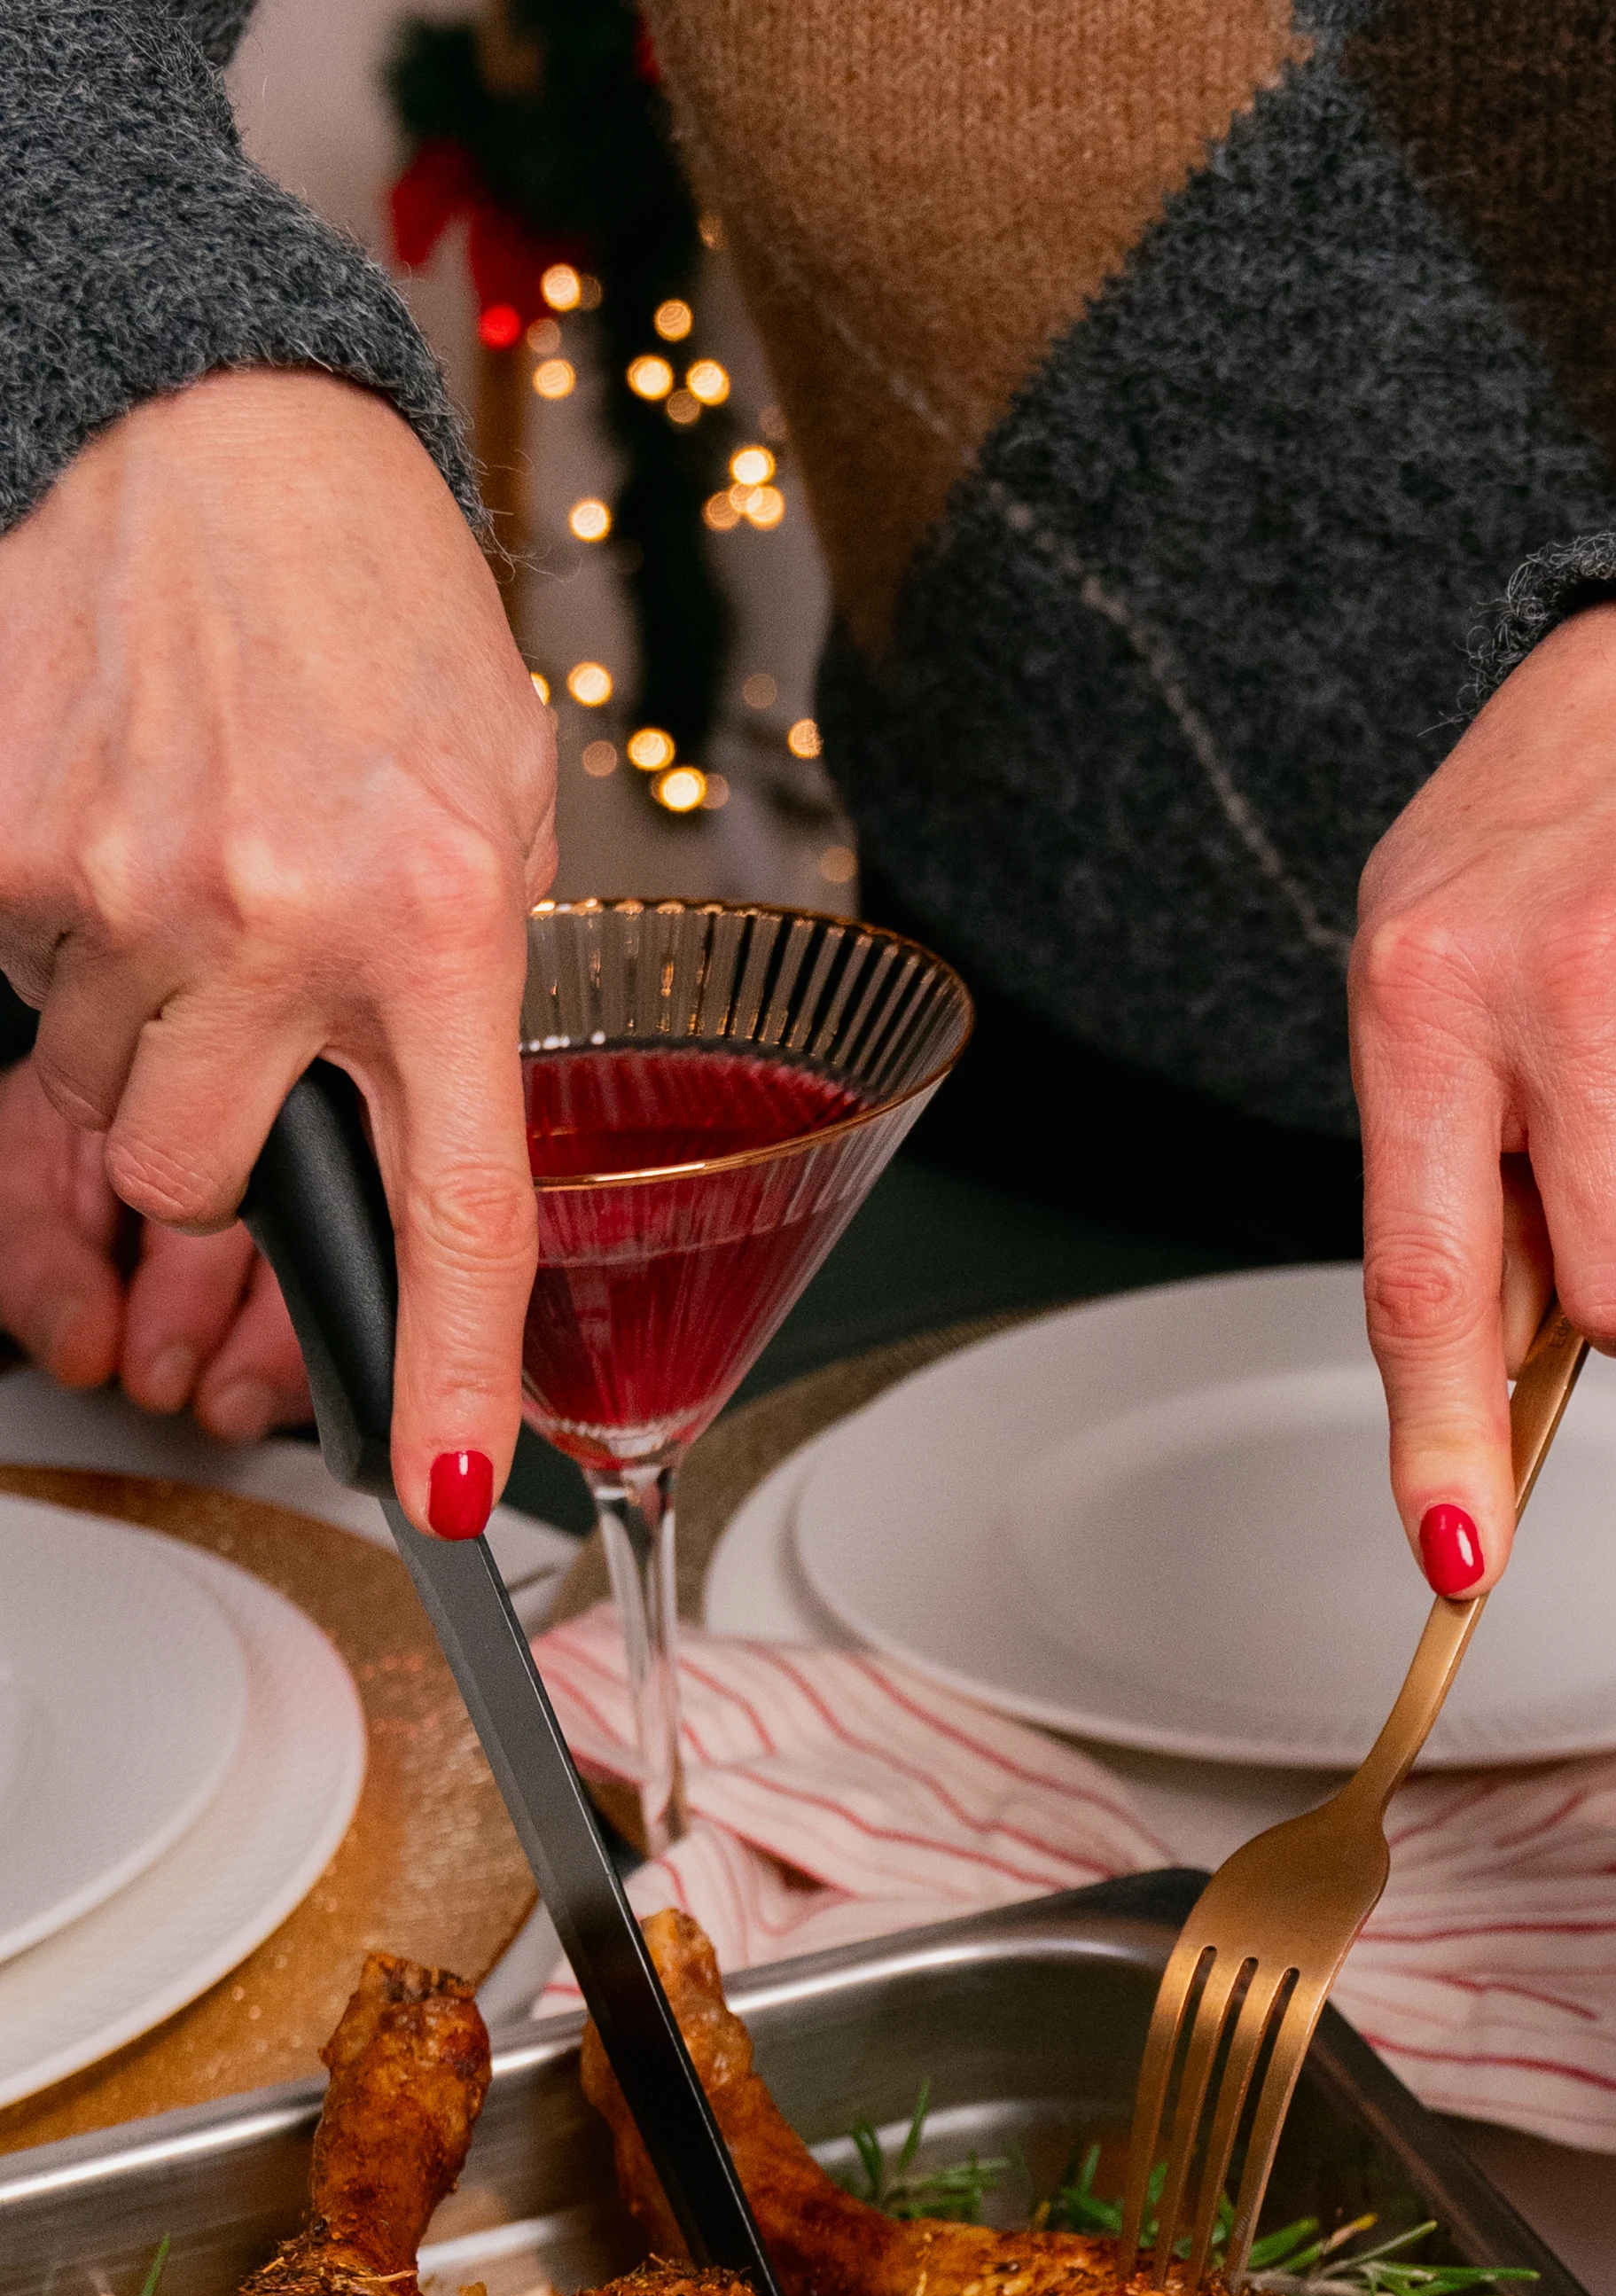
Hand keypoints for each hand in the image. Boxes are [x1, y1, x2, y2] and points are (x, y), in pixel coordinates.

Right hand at [0, 369, 554, 1530]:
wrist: (212, 426)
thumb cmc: (367, 608)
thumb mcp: (493, 806)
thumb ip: (462, 990)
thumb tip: (426, 1161)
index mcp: (442, 919)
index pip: (455, 1209)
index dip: (450, 1369)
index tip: (450, 1477)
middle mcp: (279, 914)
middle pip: (204, 1179)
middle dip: (220, 1134)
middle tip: (250, 1008)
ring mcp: (122, 878)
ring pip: (104, 1086)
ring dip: (142, 1020)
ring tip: (195, 866)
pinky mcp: (0, 833)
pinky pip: (20, 970)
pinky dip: (65, 928)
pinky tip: (125, 816)